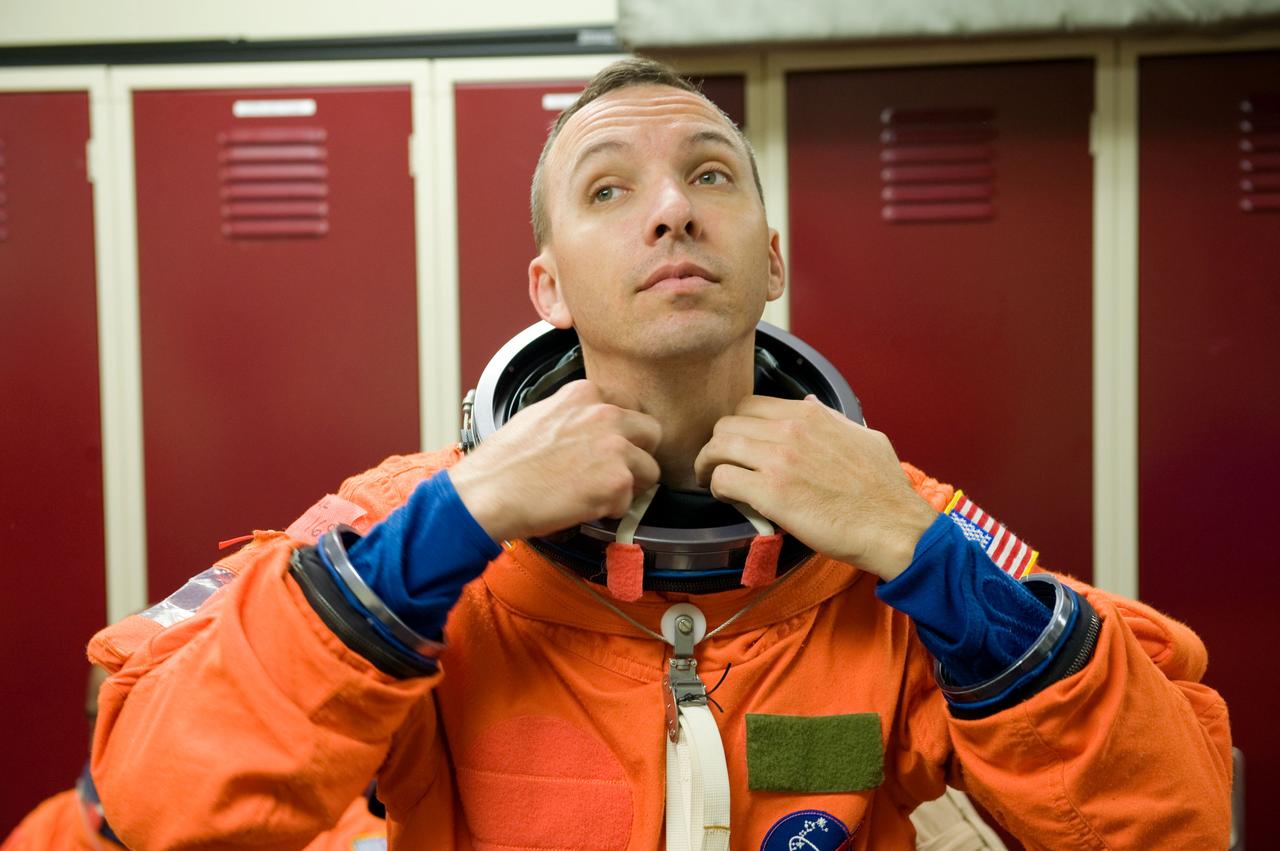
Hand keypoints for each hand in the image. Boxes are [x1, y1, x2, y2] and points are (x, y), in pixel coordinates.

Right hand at [449, 380, 661, 541]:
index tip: (607, 448)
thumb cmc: (502, 463)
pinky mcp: (617, 480)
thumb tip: (588, 432)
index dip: (620, 434)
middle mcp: (605, 414)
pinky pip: (630, 502)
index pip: (626, 409)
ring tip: (595, 495)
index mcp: (584, 394)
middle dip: (638, 455)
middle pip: (651, 433)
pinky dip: (611, 510)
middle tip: (615, 473)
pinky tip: (583, 507)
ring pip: (649, 470)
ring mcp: (615, 447)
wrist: (488, 493)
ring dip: (628, 486)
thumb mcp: (538, 417)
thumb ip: (572, 417)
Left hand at [693, 395, 936, 580]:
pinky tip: (727, 497)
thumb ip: (832, 418)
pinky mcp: (771, 493)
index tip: (737, 443)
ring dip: (709, 464)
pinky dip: (718, 488)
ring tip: (712, 479)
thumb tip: (810, 404)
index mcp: (811, 415)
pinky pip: (723, 479)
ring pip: (718, 447)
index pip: (750, 405)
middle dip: (717, 444)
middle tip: (717, 463)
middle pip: (727, 424)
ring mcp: (779, 460)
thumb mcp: (863, 437)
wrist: (895, 528)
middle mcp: (791, 430)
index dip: (737, 425)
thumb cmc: (884, 490)